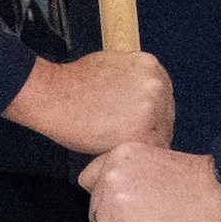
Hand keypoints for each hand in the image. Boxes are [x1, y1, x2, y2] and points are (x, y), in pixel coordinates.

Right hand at [2, 51, 174, 154]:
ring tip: (121, 149)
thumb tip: (142, 101)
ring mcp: (152, 107)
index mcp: (151, 65)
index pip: (164, 99)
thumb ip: (135, 82)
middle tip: (128, 143)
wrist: (54, 94)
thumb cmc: (75, 82)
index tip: (140, 129)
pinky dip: (137, 156)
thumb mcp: (115, 67)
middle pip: (166, 118)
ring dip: (143, 144)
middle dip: (149, 131)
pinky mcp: (142, 131)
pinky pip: (149, 151)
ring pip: (160, 137)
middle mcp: (158, 84)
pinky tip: (119, 153)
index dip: (152, 118)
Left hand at [79, 144, 220, 221]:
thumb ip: (132, 175)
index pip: (88, 180)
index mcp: (120, 154)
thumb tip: (120, 203)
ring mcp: (117, 201)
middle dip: (111, 221)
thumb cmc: (199, 179)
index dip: (103, 198)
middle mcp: (112, 174)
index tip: (118, 208)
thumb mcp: (156, 161)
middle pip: (94, 208)